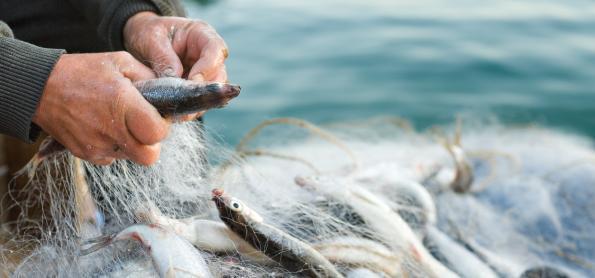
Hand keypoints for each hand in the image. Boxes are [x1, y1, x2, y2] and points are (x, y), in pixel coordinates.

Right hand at [33, 52, 169, 164]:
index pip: (158, 134)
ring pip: (131, 158)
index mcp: (123, 105)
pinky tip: (104, 127)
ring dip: (132, 144)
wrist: (39, 86)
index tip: (155, 116)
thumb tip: (167, 91)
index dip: (162, 127)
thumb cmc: (82, 71)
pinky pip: (110, 158)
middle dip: (151, 144)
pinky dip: (113, 147)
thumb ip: (148, 77)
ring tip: (120, 122)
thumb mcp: (119, 61)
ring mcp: (97, 145)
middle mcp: (111, 129)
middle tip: (143, 127)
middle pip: (149, 157)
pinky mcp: (85, 154)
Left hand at [123, 12, 228, 119]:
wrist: (142, 39)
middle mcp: (208, 54)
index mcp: (201, 34)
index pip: (215, 50)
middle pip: (219, 74)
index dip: (207, 68)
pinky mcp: (198, 87)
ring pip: (213, 91)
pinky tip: (178, 115)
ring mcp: (205, 71)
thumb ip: (164, 57)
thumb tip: (175, 80)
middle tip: (188, 104)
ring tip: (181, 113)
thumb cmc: (148, 32)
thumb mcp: (151, 38)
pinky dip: (191, 109)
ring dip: (199, 103)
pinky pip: (201, 100)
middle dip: (205, 91)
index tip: (192, 82)